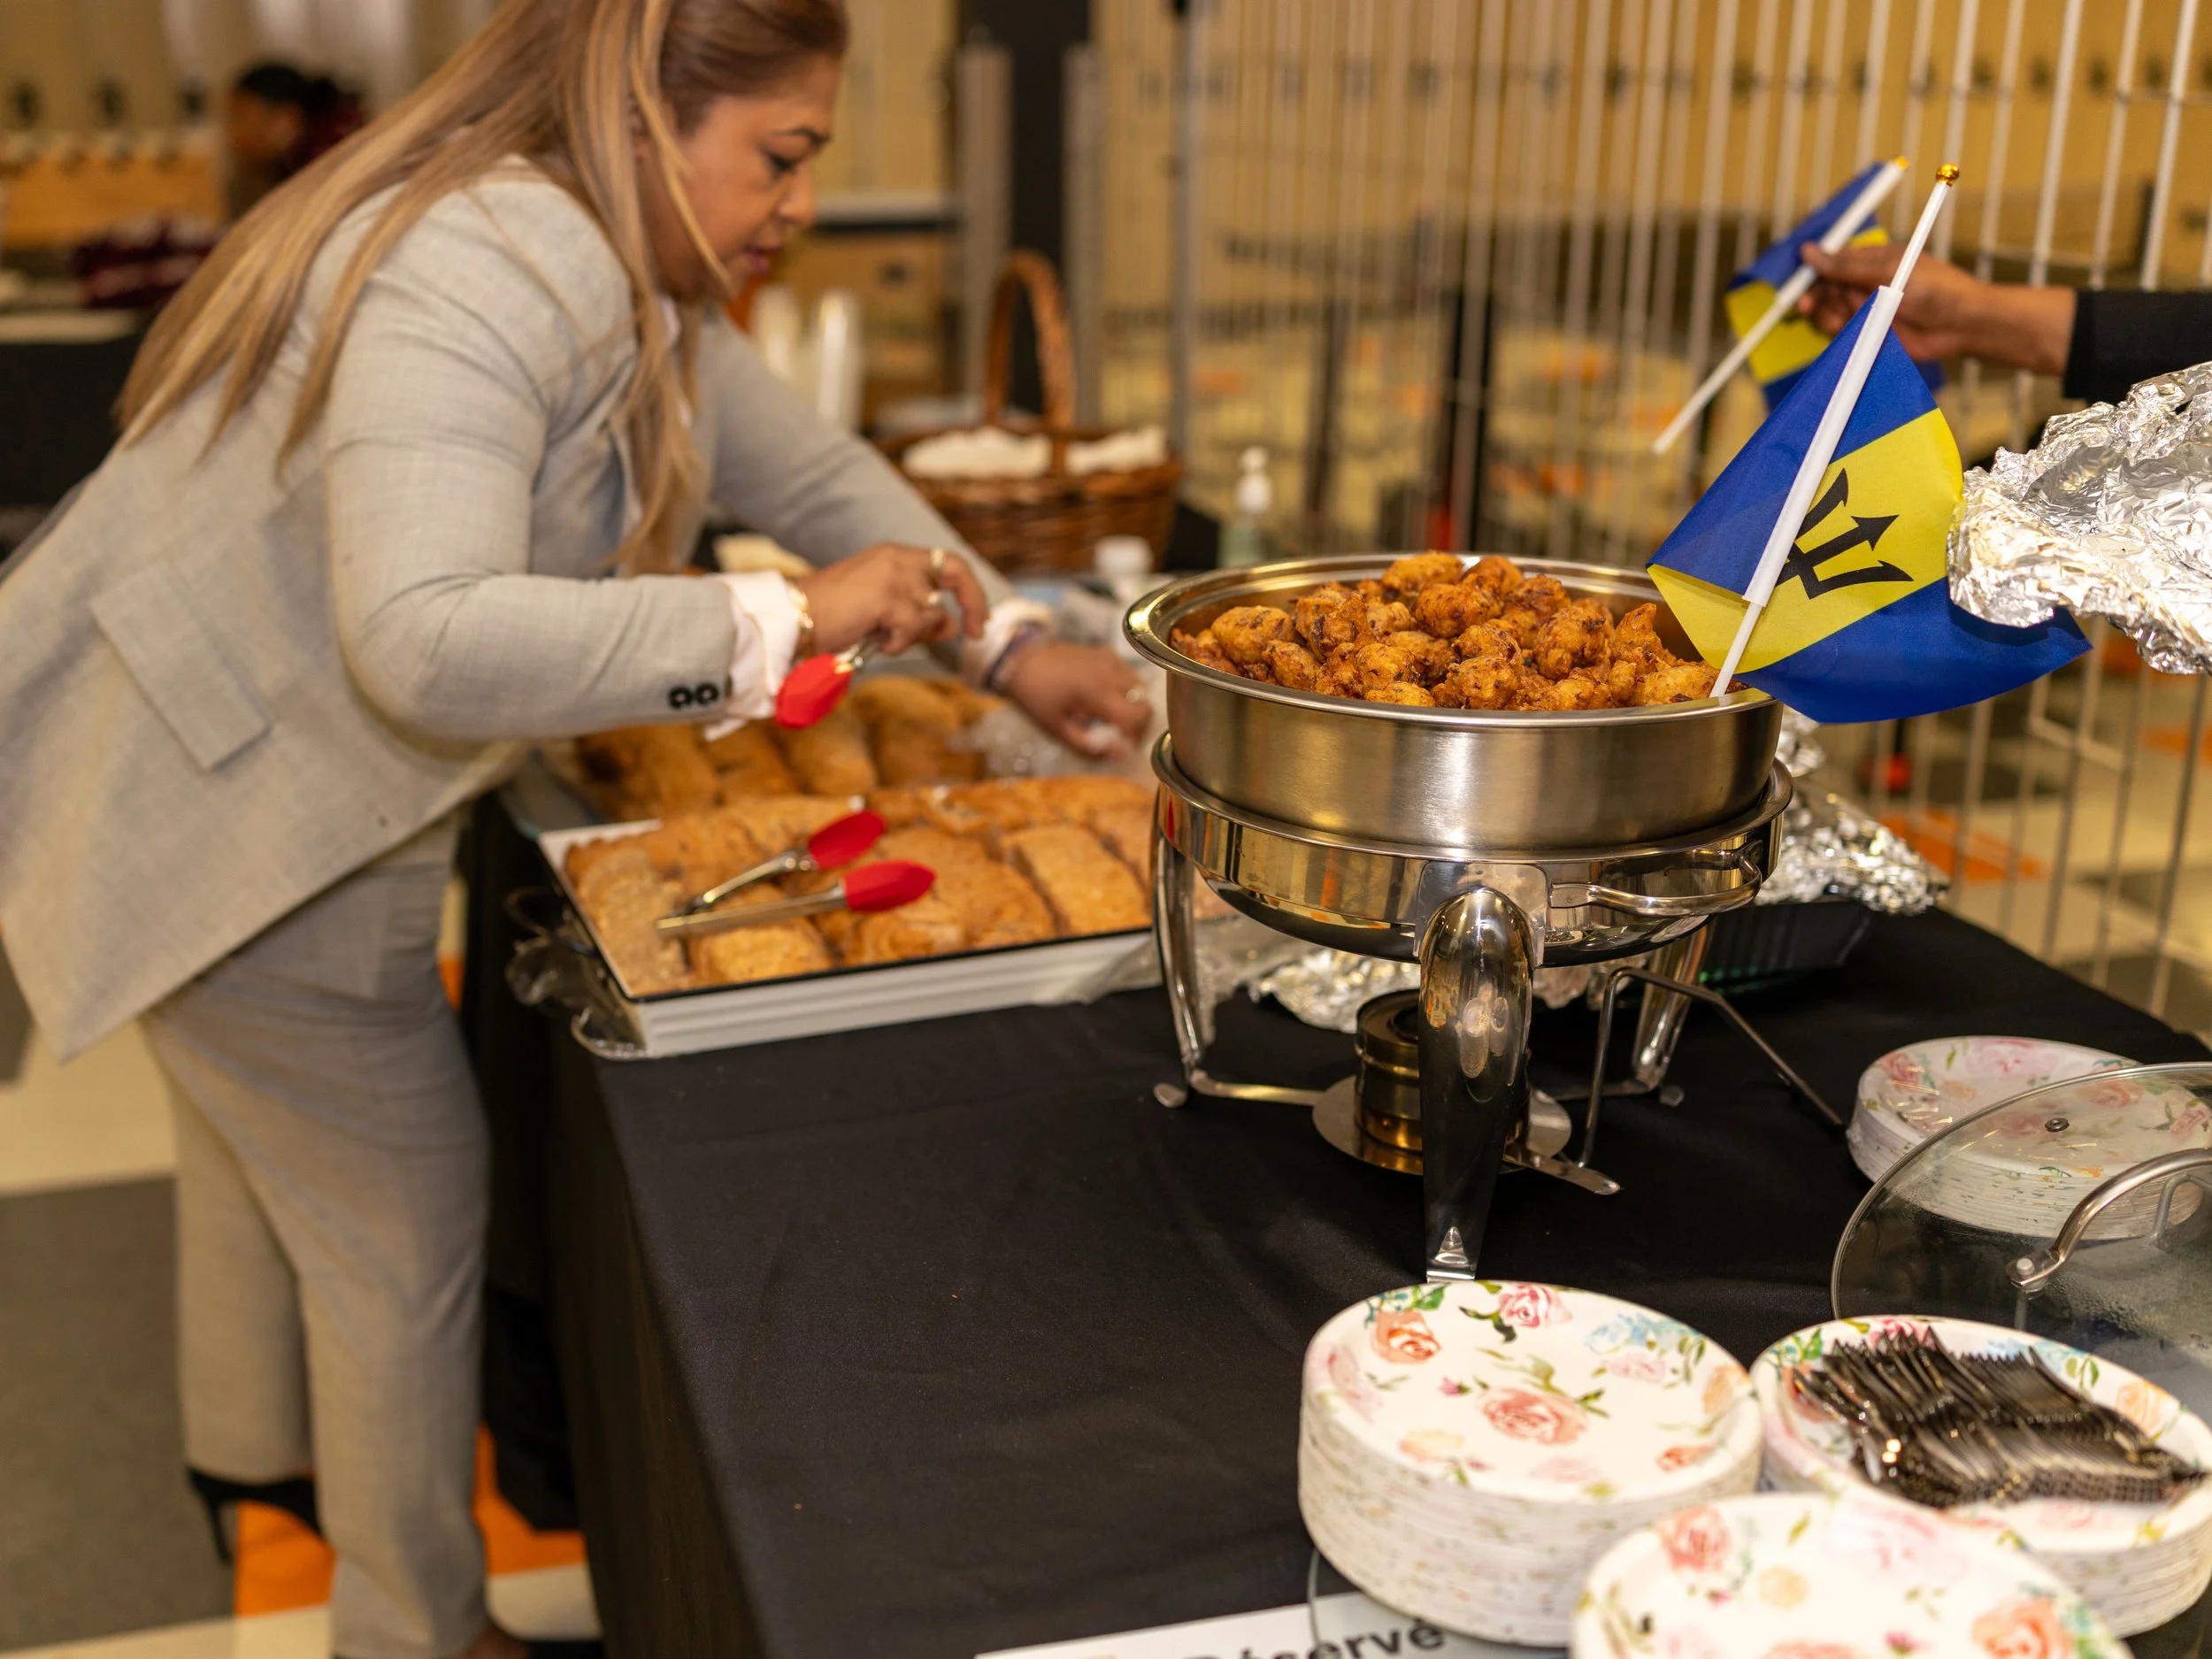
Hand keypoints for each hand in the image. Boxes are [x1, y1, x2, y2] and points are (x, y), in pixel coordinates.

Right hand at [795, 544, 988, 655]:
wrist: (794, 618)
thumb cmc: (833, 618)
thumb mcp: (884, 615)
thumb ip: (918, 616)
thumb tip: (952, 625)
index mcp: (895, 556)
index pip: (949, 563)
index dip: (970, 591)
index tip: (975, 621)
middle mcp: (898, 557)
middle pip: (956, 573)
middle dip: (974, 602)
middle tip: (976, 633)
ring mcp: (893, 575)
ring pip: (931, 613)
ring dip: (910, 635)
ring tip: (876, 634)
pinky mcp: (887, 596)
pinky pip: (912, 629)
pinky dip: (895, 643)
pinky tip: (870, 639)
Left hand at [1001, 642, 1152, 757]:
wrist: (1020, 661)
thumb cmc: (1036, 697)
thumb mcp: (1057, 728)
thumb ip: (1089, 745)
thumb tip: (1117, 757)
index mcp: (1097, 692)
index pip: (1138, 716)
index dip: (1136, 736)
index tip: (1122, 745)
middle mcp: (1110, 673)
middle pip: (1144, 702)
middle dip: (1137, 722)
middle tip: (1119, 733)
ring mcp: (1109, 660)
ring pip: (1140, 686)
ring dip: (1133, 704)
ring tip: (1113, 715)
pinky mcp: (1105, 652)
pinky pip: (1128, 673)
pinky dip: (1125, 687)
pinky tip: (1106, 695)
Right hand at [1795, 242, 2074, 376]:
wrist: (1962, 326)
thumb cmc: (1935, 289)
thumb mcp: (1888, 270)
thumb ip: (1846, 265)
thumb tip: (1809, 252)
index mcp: (1871, 260)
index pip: (1831, 261)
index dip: (1812, 271)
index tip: (1797, 282)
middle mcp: (1865, 284)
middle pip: (1825, 289)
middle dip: (1815, 297)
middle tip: (1808, 306)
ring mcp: (1867, 310)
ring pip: (1829, 313)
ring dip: (1828, 317)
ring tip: (1841, 320)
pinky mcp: (1869, 334)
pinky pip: (1841, 334)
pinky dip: (1839, 334)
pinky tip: (1850, 332)